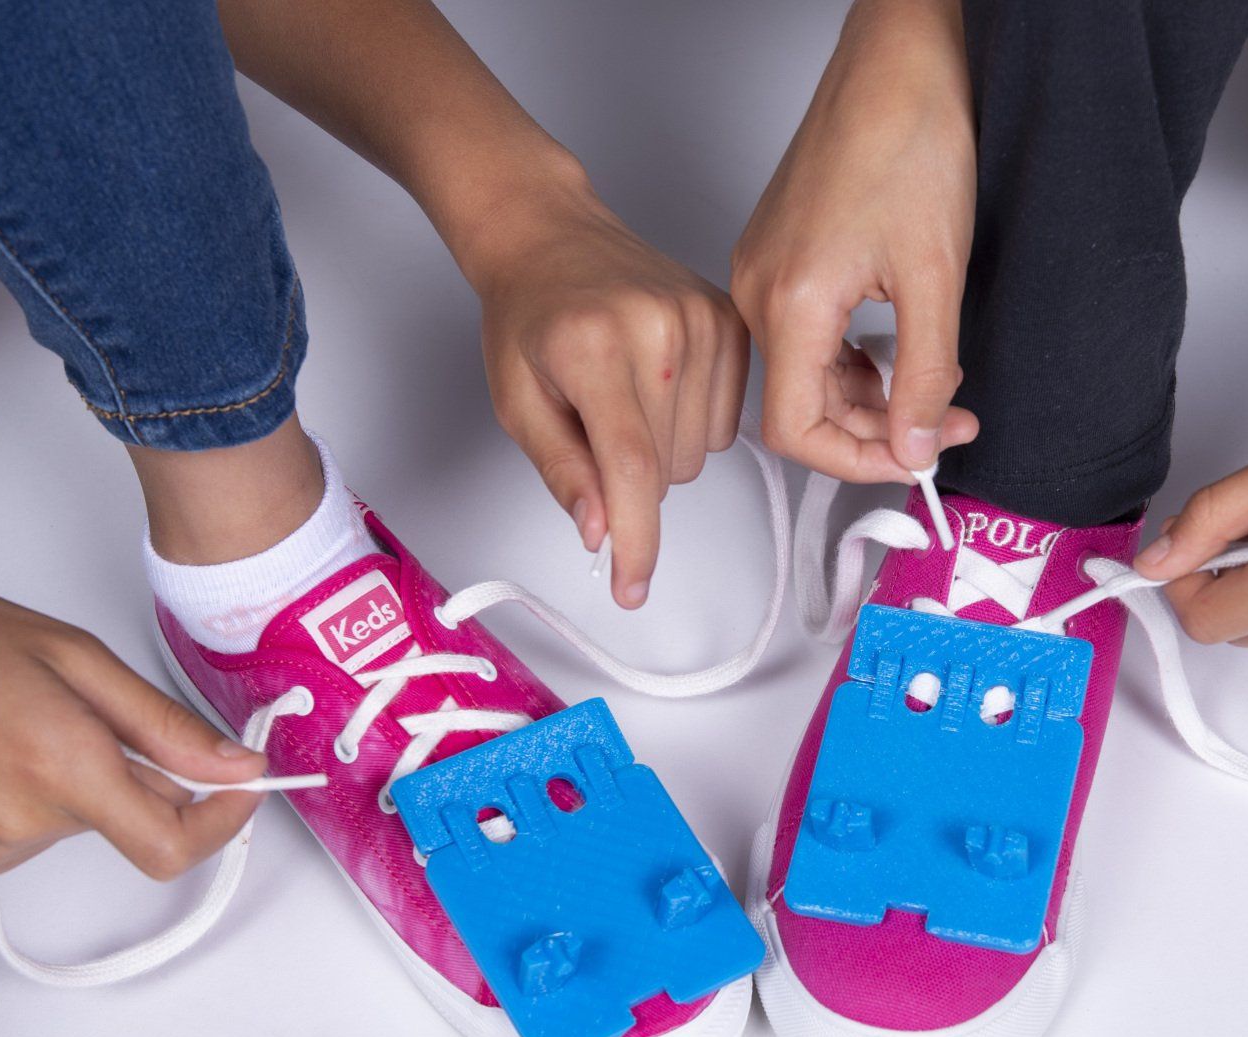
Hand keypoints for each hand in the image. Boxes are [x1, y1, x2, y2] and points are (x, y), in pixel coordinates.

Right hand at [0, 558, 267, 882]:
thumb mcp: (76, 656)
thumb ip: (165, 727)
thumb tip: (236, 767)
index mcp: (59, 763)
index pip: (171, 845)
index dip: (221, 822)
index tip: (239, 786)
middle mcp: (20, 821)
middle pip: (131, 822)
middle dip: (135, 773)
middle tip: (84, 711)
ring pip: (83, 825)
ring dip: (78, 781)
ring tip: (19, 722)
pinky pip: (36, 837)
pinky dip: (36, 799)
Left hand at [463, 179, 748, 608]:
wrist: (550, 236)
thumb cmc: (527, 317)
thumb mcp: (517, 402)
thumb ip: (562, 469)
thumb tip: (601, 532)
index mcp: (594, 348)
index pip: (631, 467)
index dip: (636, 540)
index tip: (631, 588)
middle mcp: (659, 329)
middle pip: (667, 470)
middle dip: (630, 481)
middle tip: (592, 428)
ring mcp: (704, 320)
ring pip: (700, 454)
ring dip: (661, 453)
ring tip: (623, 400)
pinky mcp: (731, 322)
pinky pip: (725, 422)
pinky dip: (689, 425)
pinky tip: (657, 387)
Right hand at [731, 0, 979, 481]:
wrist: (898, 58)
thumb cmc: (908, 137)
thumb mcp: (934, 276)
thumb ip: (924, 375)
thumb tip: (915, 445)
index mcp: (789, 301)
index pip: (796, 430)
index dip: (857, 461)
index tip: (914, 459)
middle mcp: (761, 290)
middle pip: (801, 405)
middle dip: (877, 428)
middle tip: (946, 424)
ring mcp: (765, 270)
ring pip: (806, 372)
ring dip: (868, 394)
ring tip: (933, 388)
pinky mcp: (781, 254)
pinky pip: (806, 334)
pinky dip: (851, 357)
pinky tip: (898, 349)